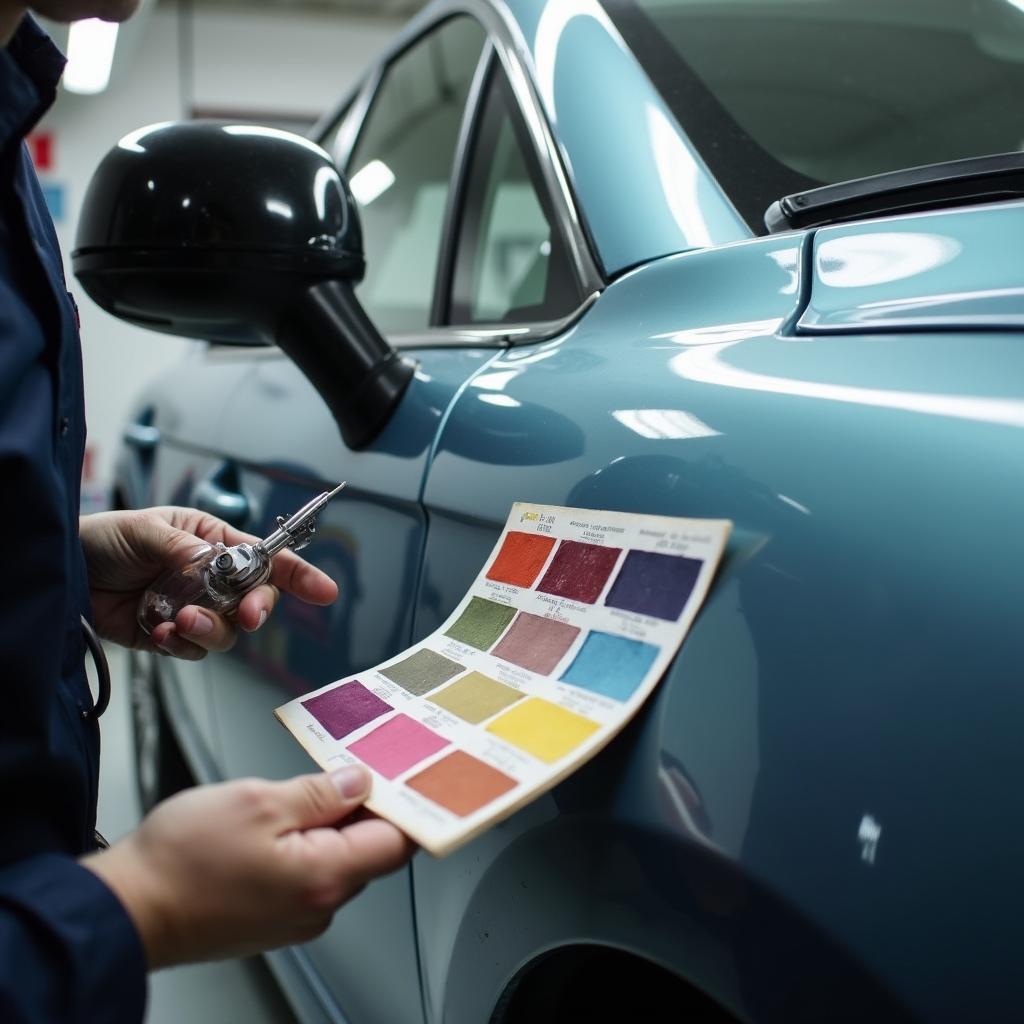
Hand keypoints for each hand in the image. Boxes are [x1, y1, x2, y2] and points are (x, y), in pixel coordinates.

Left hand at [80, 507, 337, 658]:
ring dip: (209, 628)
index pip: (265, 557)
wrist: (63, 575)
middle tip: (247, 616)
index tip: (323, 591)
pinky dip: (181, 644)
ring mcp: (194, 608)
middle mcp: (211, 577)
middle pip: (256, 600)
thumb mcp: (145, 530)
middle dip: (255, 609)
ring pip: (228, 631)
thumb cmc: (104, 540)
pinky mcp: (173, 636)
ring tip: (178, 620)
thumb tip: (214, 565)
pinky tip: (159, 632)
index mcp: (212, 541)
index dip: (298, 574)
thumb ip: (184, 549)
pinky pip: (194, 649)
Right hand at [83, 767, 414, 966]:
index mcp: (324, 877)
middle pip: (369, 851)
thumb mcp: (258, 802)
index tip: (404, 773)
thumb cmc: (182, 859)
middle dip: (362, 808)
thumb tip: (360, 782)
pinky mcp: (273, 918)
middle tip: (346, 767)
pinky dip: (305, 845)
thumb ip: (319, 793)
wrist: (127, 908)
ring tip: (302, 791)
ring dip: (329, 825)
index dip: (403, 804)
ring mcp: (296, 918)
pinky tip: (280, 821)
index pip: (396, 843)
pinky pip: (309, 875)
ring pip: (337, 860)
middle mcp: (318, 907)